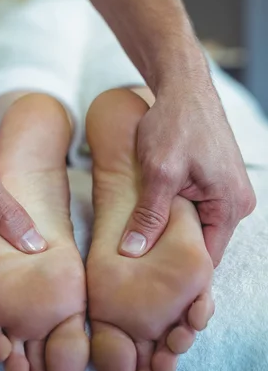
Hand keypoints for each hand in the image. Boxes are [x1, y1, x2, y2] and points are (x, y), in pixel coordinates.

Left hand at [120, 78, 255, 266]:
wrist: (183, 88)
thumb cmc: (174, 124)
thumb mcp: (158, 172)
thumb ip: (149, 215)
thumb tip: (133, 251)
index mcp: (230, 206)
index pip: (207, 258)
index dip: (179, 271)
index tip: (151, 282)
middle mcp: (237, 203)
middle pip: (204, 244)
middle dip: (174, 251)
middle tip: (141, 262)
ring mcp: (229, 192)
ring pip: (199, 227)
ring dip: (173, 230)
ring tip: (145, 238)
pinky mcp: (217, 182)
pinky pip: (199, 210)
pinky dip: (178, 214)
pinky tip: (155, 214)